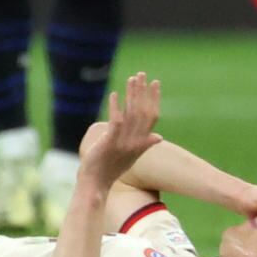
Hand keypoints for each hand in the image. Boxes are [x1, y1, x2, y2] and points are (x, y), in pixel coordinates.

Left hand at [75, 71, 162, 191]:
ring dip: (131, 95)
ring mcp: (124, 142)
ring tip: (131, 79)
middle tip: (143, 74)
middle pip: (144, 111)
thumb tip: (159, 137)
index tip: (155, 83)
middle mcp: (136, 141)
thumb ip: (145, 144)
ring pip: (131, 113)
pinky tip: (114, 95)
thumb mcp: (132, 155)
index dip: (155, 99)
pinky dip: (115, 107)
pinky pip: (116, 121)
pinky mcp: (111, 142)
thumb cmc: (112, 168)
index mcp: (142, 142)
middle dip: (144, 91)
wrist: (96, 182)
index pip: (153, 116)